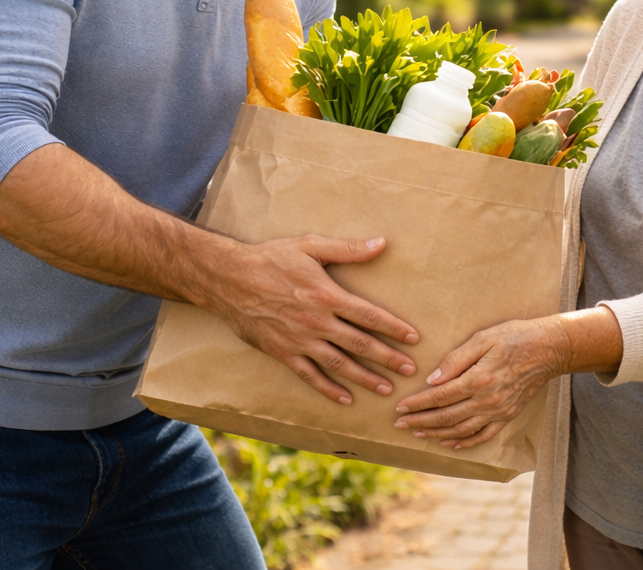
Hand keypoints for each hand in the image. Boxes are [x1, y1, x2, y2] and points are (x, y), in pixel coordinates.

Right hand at [203, 235, 419, 405]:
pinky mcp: (283, 353)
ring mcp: (299, 341)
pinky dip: (328, 389)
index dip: (393, 328)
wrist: (229, 279)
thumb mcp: (310, 246)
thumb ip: (348, 249)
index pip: (368, 315)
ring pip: (338, 365)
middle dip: (387, 358)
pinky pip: (309, 376)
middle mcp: (316, 322)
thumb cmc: (272, 259)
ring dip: (364, 378)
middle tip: (410, 369)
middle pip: (359, 344)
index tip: (414, 338)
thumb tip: (382, 244)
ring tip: (386, 389)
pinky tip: (346, 399)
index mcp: (327, 295)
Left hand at [393, 317, 572, 449]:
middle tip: (400, 424)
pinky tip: (450, 443)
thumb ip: (456, 359)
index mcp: (479, 379)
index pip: (440, 396)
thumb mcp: (483, 338)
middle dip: (420, 421)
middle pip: (446, 416)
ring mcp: (499, 411)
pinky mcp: (508, 416)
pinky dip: (465, 442)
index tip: (400, 407)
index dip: (418, 403)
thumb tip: (433, 379)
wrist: (549, 349)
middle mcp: (487, 400)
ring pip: (461, 429)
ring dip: (437, 433)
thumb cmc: (515, 337)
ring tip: (418, 433)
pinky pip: (483, 435)